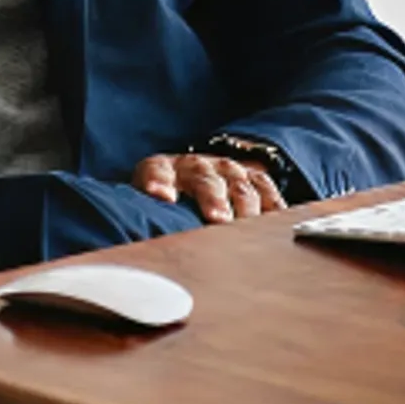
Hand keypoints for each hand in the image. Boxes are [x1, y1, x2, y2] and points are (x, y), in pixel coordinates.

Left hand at [133, 152, 285, 221]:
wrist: (201, 170)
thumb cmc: (169, 195)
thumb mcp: (147, 198)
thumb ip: (141, 212)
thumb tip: (129, 237)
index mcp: (164, 169)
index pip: (156, 171)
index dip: (158, 182)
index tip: (162, 196)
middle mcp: (197, 166)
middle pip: (206, 179)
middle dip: (213, 198)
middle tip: (218, 219)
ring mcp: (228, 170)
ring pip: (239, 184)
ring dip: (244, 205)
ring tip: (247, 225)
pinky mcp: (253, 177)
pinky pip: (266, 188)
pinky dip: (273, 204)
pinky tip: (275, 219)